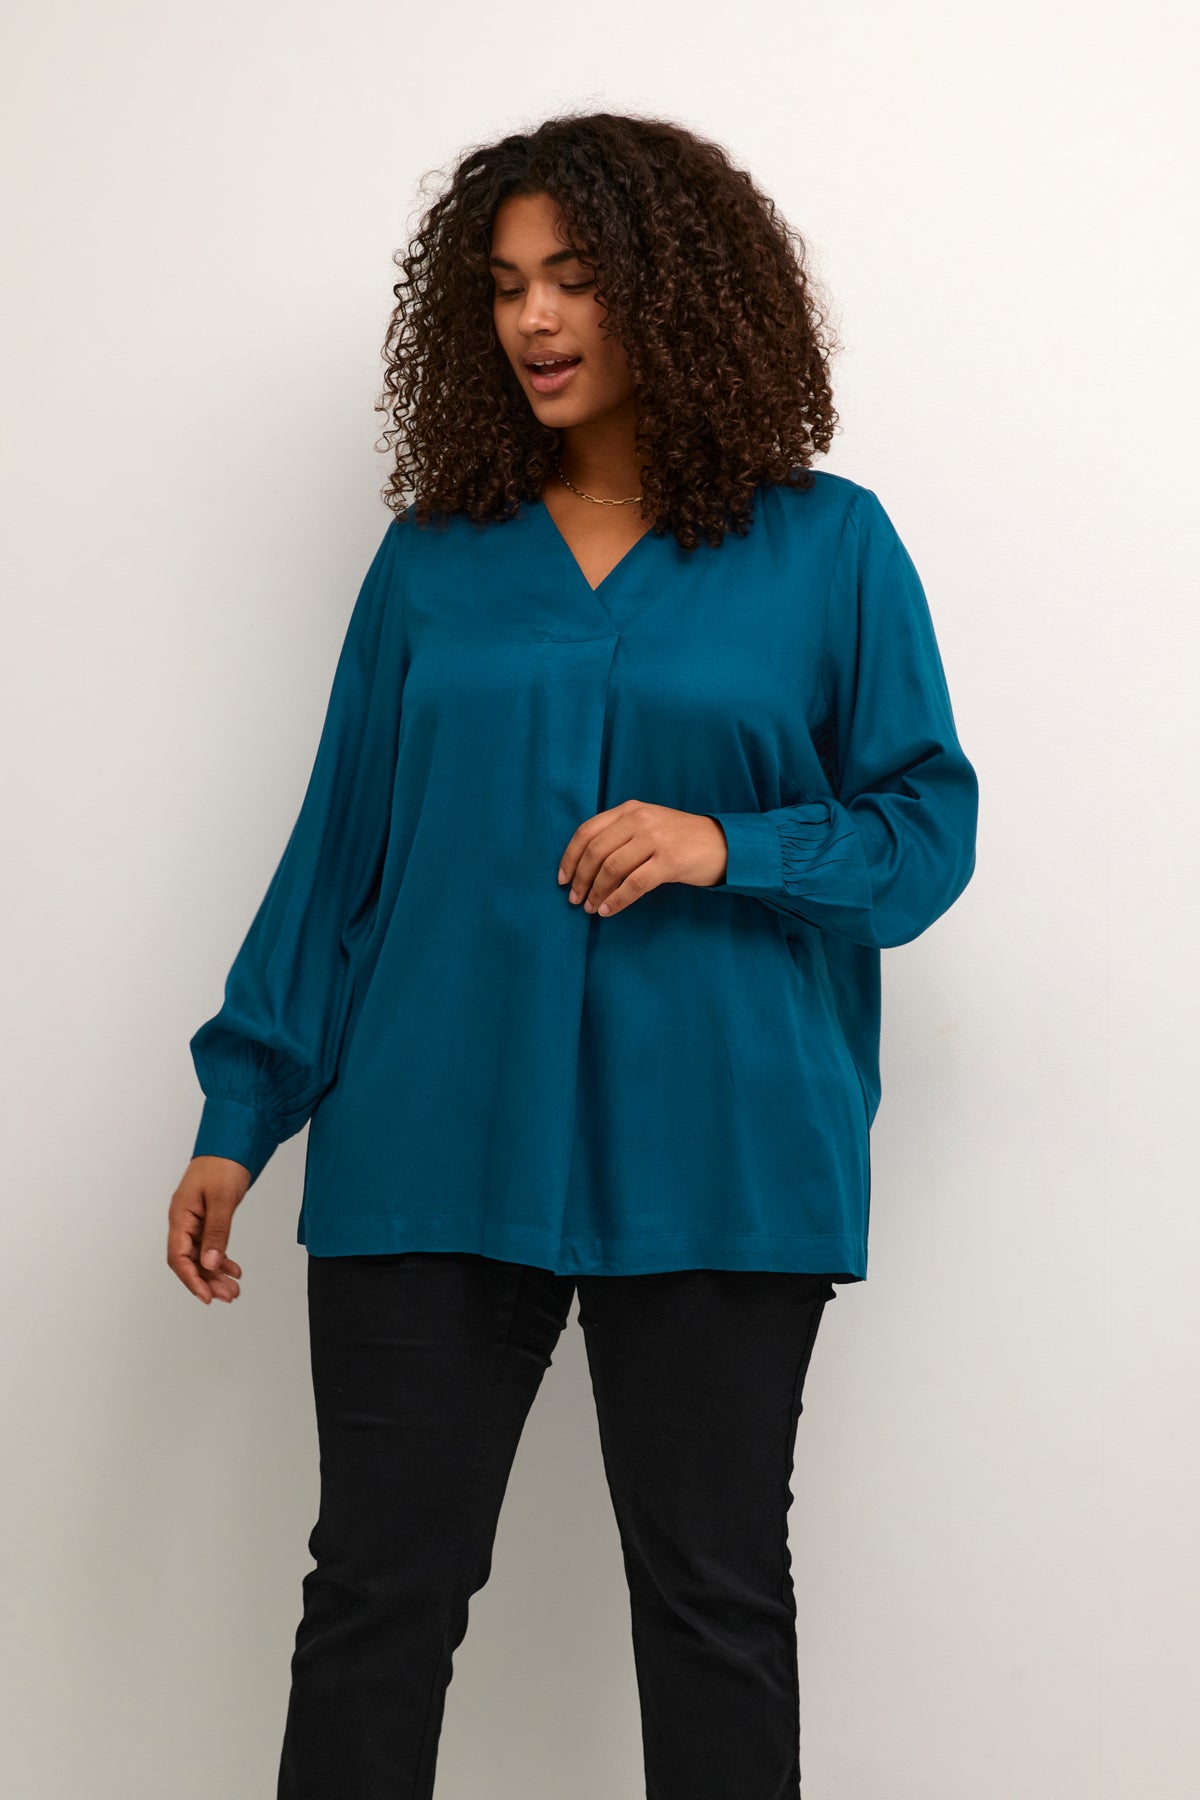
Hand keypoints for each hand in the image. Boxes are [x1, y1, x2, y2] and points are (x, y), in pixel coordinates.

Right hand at [167, 1156, 249, 1304]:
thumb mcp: (222, 1199)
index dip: (191, 1279)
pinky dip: (222, 1258)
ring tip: (234, 1289)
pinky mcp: (208, 1217)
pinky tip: (233, 1269)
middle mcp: (184, 1220)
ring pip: (202, 1255)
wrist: (232, 1141)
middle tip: (228, 1296)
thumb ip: (217, 1232)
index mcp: (180, 1216)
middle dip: (207, 1281)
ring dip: (216, 1273)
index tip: (207, 1296)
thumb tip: (210, 1264)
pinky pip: (211, 1245)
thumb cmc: (223, 1163)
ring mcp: (196, 1219)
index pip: (178, 1256)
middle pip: (190, 1260)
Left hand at [557, 800, 727, 918]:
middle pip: (596, 852)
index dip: (570, 857)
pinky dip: (616, 900)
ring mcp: (655, 839)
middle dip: (580, 879)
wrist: (723, 844)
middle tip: (574, 899)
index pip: (587, 831)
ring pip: (611, 869)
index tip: (562, 879)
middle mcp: (640, 820)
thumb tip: (584, 866)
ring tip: (590, 907)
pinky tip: (608, 910)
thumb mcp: (648, 825)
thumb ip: (620, 835)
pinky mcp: (669, 860)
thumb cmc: (680, 840)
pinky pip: (633, 884)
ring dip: (596, 892)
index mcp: (630, 810)